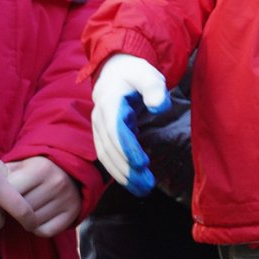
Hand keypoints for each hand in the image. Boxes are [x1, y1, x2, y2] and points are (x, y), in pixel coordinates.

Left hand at [4, 156, 83, 236]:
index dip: (0, 198)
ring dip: (23, 222)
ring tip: (23, 212)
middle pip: (22, 210)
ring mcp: (67, 199)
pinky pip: (45, 231)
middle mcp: (57, 183)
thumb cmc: (36, 172)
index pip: (11, 192)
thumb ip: (3, 176)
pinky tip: (36, 219)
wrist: (70, 173)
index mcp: (41, 168)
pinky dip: (36, 229)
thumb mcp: (21, 166)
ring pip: (32, 222)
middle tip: (9, 208)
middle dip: (12, 211)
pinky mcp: (73, 214)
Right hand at [90, 55, 170, 190]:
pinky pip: (107, 155)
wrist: (114, 70)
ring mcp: (99, 127)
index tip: (142, 165)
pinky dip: (118, 169)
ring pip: (106, 155)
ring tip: (142, 189)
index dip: (127, 149)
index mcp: (110, 102)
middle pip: (110, 148)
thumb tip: (159, 107)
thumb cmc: (134, 72)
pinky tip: (132, 181)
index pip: (116, 131)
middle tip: (145, 185)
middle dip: (126, 169)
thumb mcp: (147, 74)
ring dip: (121, 174)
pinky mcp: (104, 134)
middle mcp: (100, 118)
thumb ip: (154, 88)